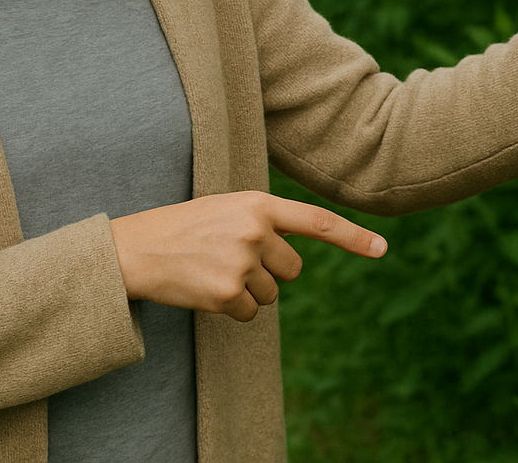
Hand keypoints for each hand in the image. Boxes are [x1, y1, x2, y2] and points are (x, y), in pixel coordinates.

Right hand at [108, 191, 386, 320]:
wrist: (136, 248)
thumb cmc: (183, 228)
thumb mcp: (227, 210)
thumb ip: (263, 224)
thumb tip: (293, 260)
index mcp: (258, 204)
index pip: (316, 221)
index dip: (352, 237)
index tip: (382, 249)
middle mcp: (256, 231)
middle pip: (292, 269)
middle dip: (269, 271)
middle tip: (231, 260)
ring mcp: (244, 263)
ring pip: (271, 293)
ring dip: (248, 291)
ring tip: (212, 271)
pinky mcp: (229, 293)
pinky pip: (251, 313)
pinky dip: (234, 309)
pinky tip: (206, 290)